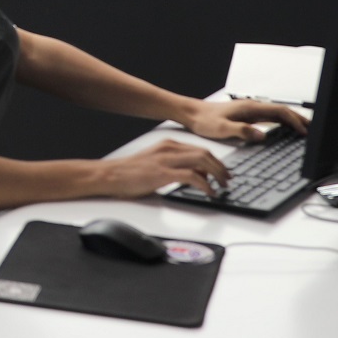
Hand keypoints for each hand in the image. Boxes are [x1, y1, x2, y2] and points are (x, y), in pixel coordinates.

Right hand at [86, 137, 228, 198]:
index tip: (223, 172)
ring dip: (216, 175)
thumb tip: (196, 178)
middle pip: (205, 153)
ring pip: (202, 161)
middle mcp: (169, 149)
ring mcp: (166, 160)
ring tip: (222, 186)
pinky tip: (209, 192)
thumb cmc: (129, 173)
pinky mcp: (162, 173)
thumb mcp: (155, 165)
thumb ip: (175, 168)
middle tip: (228, 180)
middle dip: (220, 167)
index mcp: (168, 145)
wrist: (109, 175)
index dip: (215, 161)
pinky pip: (192, 177)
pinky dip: (205, 185)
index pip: (200, 149)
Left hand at [185, 98, 309, 143]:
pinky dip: (281, 121)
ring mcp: (249, 110)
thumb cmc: (205, 120)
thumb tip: (262, 135)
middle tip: (312, 129)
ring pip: (276, 113)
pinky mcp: (245, 114)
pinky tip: (282, 128)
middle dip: (298, 119)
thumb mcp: (222, 129)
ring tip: (303, 128)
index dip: (294, 120)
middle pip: (282, 110)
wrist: (192, 113)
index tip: (304, 131)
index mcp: (250, 108)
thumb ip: (242, 131)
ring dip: (291, 119)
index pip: (279, 111)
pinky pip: (269, 116)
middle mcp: (252, 106)